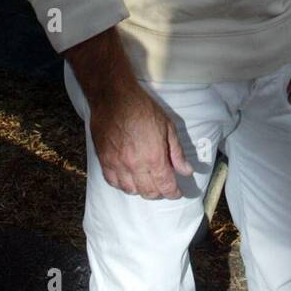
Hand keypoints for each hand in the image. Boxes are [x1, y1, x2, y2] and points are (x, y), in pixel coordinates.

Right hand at [89, 82, 192, 199]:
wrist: (114, 97)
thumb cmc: (143, 108)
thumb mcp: (168, 127)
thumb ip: (177, 152)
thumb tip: (186, 171)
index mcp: (154, 157)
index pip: (166, 186)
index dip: (173, 193)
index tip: (176, 192)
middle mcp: (135, 165)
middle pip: (148, 192)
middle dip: (159, 193)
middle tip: (163, 186)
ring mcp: (117, 164)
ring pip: (130, 190)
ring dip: (140, 190)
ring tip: (146, 182)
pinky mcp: (104, 160)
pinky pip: (112, 182)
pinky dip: (122, 185)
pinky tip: (128, 178)